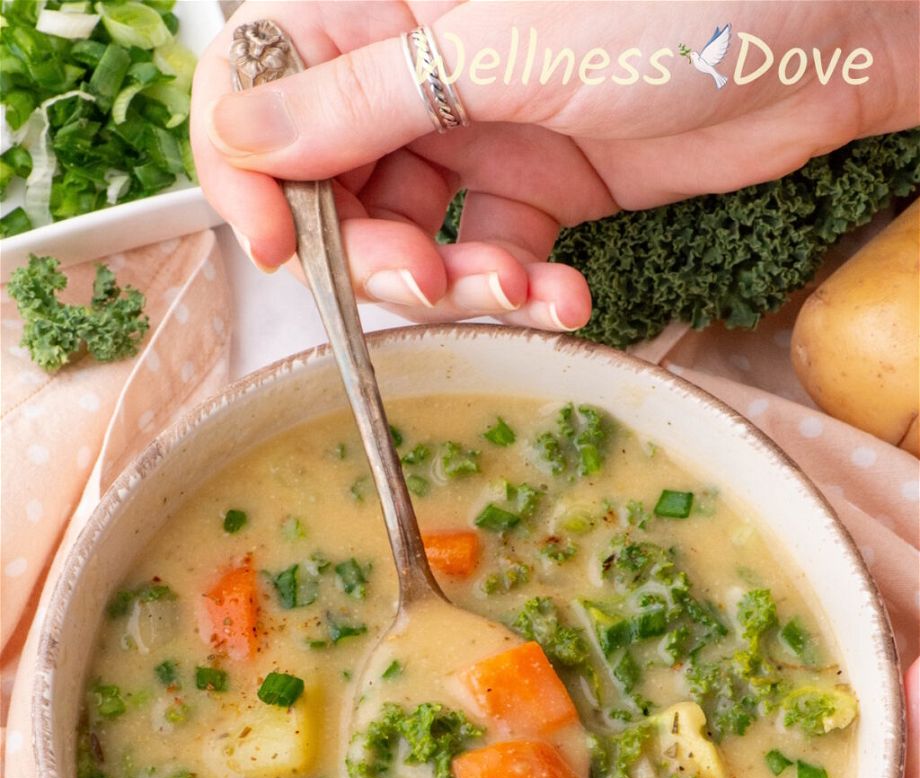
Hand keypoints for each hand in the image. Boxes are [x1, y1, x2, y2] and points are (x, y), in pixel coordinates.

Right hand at [191, 1, 917, 329]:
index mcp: (382, 4)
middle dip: (372, 252)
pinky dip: (518, 288)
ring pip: (412, 234)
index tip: (278, 247)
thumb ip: (363, 101)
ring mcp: (480, 130)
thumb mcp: (494, 49)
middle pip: (335, 182)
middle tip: (423, 282)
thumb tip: (239, 132)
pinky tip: (561, 291)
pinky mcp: (541, 184)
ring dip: (451, 284)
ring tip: (513, 290)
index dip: (252, 171)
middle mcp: (418, 69)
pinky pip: (492, 255)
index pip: (262, 84)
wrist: (820, 40)